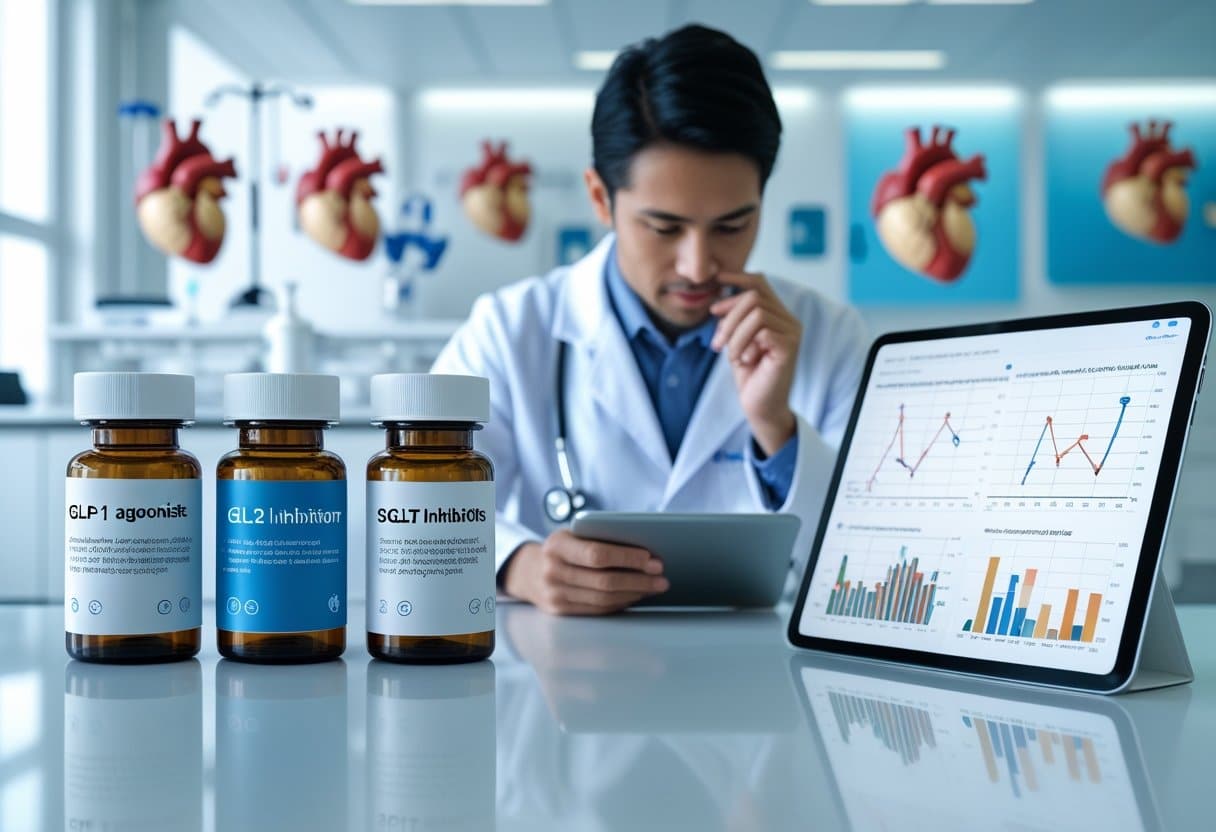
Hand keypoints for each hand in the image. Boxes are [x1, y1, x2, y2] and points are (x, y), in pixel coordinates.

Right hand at [501, 529, 667, 614]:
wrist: (530, 572)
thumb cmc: (563, 548)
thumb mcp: (574, 534)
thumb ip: (600, 537)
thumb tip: (645, 552)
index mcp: (557, 545)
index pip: (596, 554)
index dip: (626, 557)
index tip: (650, 558)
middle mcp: (552, 571)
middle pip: (604, 581)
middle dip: (638, 579)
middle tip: (661, 576)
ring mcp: (555, 594)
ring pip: (604, 599)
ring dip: (635, 593)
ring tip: (655, 586)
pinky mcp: (561, 611)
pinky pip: (599, 610)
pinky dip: (622, 602)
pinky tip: (637, 595)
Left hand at [709, 272, 801, 455]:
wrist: (759, 406)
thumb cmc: (748, 374)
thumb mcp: (736, 340)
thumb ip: (733, 318)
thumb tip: (719, 297)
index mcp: (778, 315)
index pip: (760, 283)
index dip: (738, 278)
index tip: (716, 280)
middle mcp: (790, 320)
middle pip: (754, 296)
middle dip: (728, 316)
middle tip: (717, 342)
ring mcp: (792, 333)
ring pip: (756, 313)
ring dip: (735, 334)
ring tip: (732, 355)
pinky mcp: (789, 347)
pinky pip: (762, 331)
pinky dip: (744, 345)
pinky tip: (745, 361)